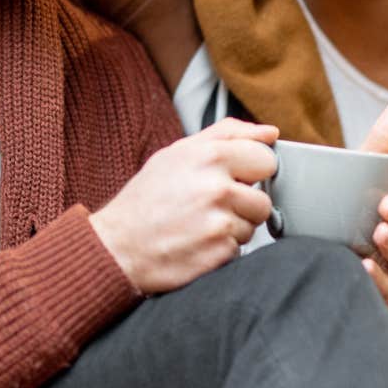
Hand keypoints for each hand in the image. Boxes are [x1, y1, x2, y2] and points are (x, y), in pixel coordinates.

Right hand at [90, 118, 278, 293]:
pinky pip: (239, 250)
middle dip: (244, 205)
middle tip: (213, 206)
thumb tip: (269, 133)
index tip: (236, 179)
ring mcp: (219, 224)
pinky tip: (197, 243)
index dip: (252, 173)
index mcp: (210, 157)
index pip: (267, 160)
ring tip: (200, 225)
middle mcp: (216, 189)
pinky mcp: (218, 254)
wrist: (118, 246)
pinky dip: (221, 250)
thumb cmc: (147, 198)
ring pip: (252, 227)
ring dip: (232, 229)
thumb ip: (227, 134)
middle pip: (263, 200)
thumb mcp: (178, 152)